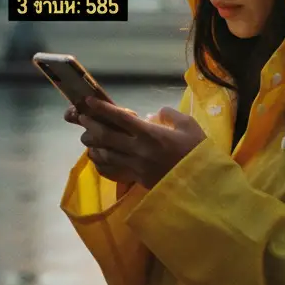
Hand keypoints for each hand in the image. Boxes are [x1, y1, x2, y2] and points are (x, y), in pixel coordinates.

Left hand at [71, 97, 206, 189]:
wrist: (202, 183)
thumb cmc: (197, 151)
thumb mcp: (188, 125)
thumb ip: (169, 114)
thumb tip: (152, 115)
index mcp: (150, 133)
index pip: (120, 118)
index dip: (102, 109)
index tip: (89, 102)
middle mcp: (138, 149)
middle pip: (106, 136)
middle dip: (90, 125)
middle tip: (82, 118)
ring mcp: (135, 166)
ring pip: (105, 155)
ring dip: (92, 145)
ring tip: (87, 138)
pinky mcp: (137, 179)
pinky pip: (112, 171)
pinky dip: (101, 164)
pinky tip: (98, 159)